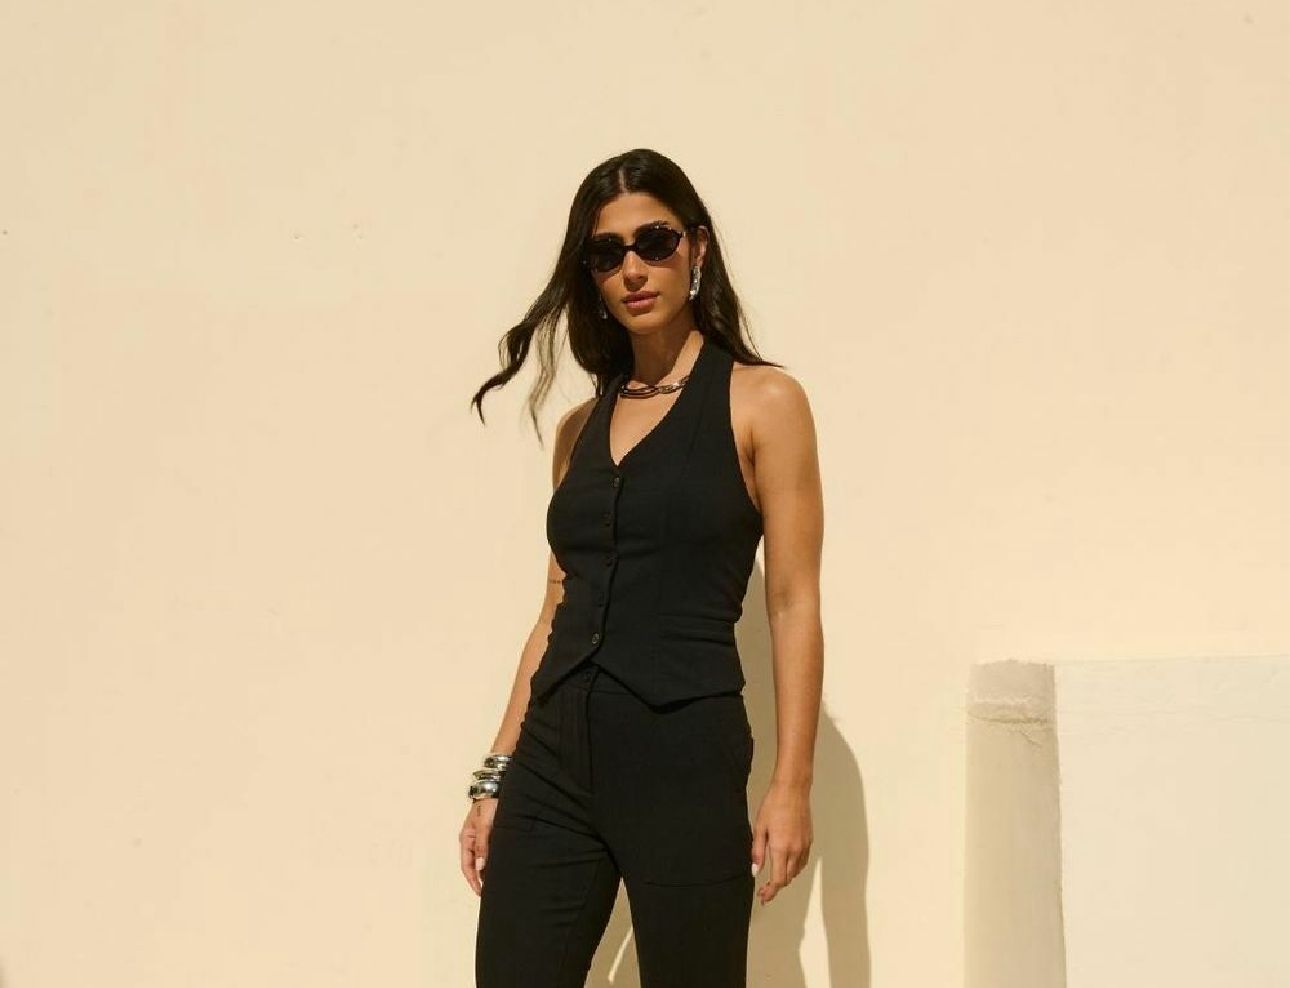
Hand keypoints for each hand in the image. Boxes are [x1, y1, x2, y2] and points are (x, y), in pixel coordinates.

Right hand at [460, 796, 497, 895]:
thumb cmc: (489, 805)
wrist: (497, 789)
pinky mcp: (491, 836)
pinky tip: (502, 868)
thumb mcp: (485, 825)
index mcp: (466, 839)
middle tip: (491, 893)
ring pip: (483, 860)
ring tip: (498, 884)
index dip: (473, 881)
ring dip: (488, 871)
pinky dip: (494, 862)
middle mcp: (472, 842)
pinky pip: (490, 853)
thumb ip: (483, 845)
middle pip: (474, 866)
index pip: (467, 866)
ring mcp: (481, 839)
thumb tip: (480, 867)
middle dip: (481, 879)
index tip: (480, 893)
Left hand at [750, 778, 812, 905]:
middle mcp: (795, 850)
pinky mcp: (809, 840)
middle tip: (764, 889)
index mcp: (781, 848)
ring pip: (796, 871)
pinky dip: (794, 867)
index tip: (763, 897)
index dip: (770, 892)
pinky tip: (786, 863)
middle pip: (787, 878)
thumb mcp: (759, 828)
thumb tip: (755, 871)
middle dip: (776, 887)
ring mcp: (804, 846)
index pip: (778, 880)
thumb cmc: (774, 805)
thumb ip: (757, 852)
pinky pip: (802, 861)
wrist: (793, 790)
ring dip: (785, 877)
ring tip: (773, 876)